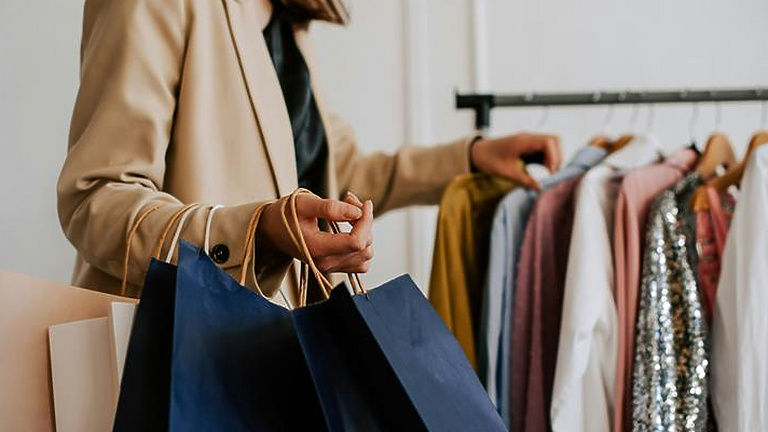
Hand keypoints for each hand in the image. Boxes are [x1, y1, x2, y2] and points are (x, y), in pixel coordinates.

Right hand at [259, 192, 373, 272]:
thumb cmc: (285, 215)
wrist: (272, 230)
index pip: (356, 242)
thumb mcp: (304, 204)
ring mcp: (330, 268)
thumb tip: (357, 211)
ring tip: (351, 212)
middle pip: (364, 247)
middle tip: (350, 201)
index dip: (366, 221)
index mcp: (316, 248)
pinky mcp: (335, 267)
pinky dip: (362, 244)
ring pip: (366, 255)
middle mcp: (325, 263)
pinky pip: (361, 262)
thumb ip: (330, 208)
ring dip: (366, 232)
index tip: (364, 203)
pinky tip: (352, 228)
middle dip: (365, 221)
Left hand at [470, 133, 561, 189]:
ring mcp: (529, 141)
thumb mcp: (505, 173)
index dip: (554, 157)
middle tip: (552, 174)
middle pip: (554, 141)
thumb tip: (540, 188)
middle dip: (557, 157)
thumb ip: (524, 180)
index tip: (551, 172)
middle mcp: (528, 138)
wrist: (477, 152)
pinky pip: (544, 150)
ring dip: (553, 159)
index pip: (548, 142)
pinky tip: (543, 171)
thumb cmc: (488, 160)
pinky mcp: (528, 146)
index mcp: (522, 141)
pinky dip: (547, 160)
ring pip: (551, 145)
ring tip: (548, 174)